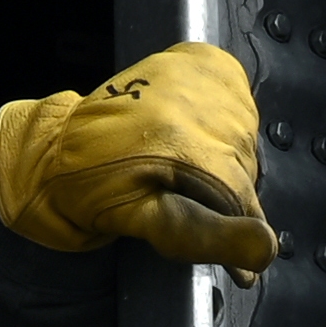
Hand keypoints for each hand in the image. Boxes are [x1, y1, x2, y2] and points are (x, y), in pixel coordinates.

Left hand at [0, 41, 276, 275]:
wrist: (61, 145)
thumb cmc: (95, 191)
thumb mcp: (146, 222)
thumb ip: (205, 234)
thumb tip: (264, 248)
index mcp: (192, 147)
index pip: (242, 198)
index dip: (236, 233)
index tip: (233, 264)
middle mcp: (208, 107)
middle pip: (244, 168)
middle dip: (220, 191)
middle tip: (173, 192)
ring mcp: (211, 80)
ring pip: (242, 139)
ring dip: (221, 157)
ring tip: (175, 162)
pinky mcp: (208, 62)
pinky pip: (239, 103)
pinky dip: (223, 123)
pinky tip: (189, 134)